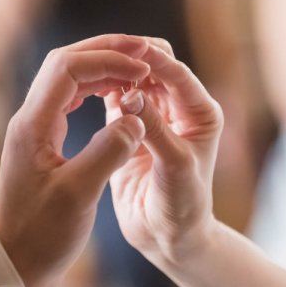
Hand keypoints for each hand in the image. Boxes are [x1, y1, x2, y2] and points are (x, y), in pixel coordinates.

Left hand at [0, 34, 149, 286]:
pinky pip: (70, 98)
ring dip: (103, 67)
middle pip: (66, 63)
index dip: (107, 60)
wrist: (15, 261)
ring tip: (138, 68)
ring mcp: (35, 128)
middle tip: (145, 51)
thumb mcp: (78, 196)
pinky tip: (118, 95)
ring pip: (68, 78)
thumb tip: (134, 117)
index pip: (68, 68)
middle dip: (105, 52)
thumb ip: (108, 152)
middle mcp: (30, 119)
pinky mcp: (43, 140)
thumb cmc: (43, 235)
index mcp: (33, 126)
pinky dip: (96, 88)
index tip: (142, 70)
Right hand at [104, 39, 223, 263]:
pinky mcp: (128, 129)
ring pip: (133, 80)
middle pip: (156, 68)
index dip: (153, 59)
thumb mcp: (174, 165)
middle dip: (133, 58)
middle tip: (105, 54)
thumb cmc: (182, 205)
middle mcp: (178, 110)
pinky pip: (115, 99)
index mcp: (199, 113)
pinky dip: (103, 89)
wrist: (166, 236)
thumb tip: (130, 94)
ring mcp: (152, 118)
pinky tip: (86, 86)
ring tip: (91, 68)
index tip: (128, 50)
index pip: (176, 74)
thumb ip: (154, 129)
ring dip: (115, 72)